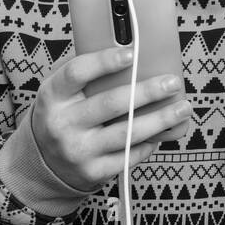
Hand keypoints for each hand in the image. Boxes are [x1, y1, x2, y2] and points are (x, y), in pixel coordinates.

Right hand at [30, 46, 192, 190]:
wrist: (42, 163)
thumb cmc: (62, 115)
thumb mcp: (60, 91)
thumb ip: (86, 73)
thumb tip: (130, 52)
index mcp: (53, 96)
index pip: (76, 73)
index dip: (104, 62)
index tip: (132, 54)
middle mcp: (63, 124)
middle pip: (110, 104)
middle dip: (147, 92)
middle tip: (172, 82)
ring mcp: (78, 150)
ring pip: (126, 133)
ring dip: (160, 120)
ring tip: (182, 108)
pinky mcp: (93, 172)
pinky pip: (129, 155)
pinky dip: (149, 143)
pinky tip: (164, 132)